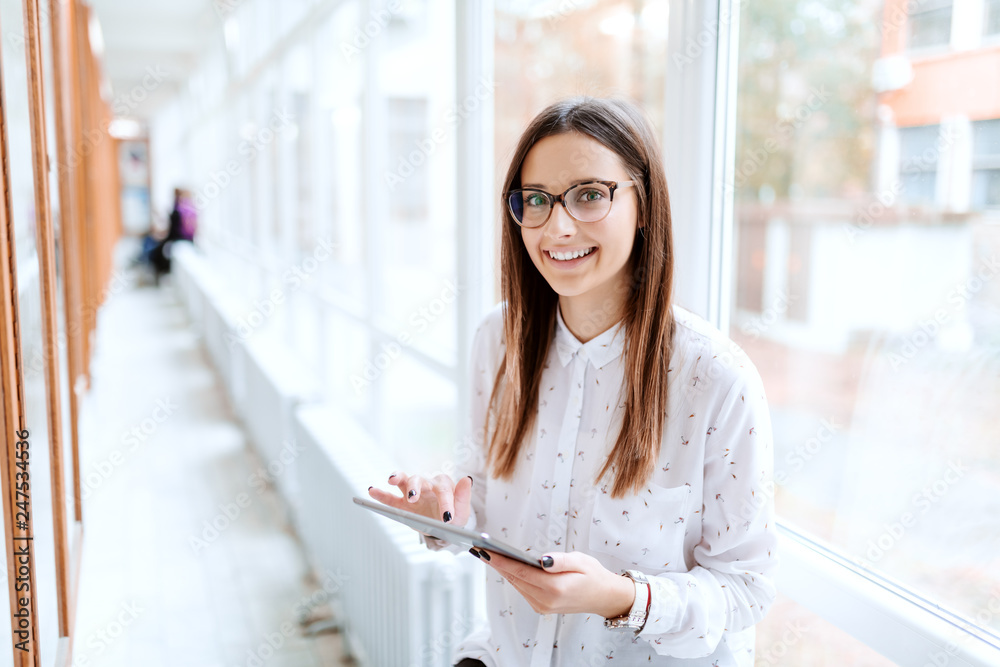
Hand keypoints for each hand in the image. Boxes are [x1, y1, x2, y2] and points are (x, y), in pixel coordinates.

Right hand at [368, 471, 472, 525]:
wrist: (444, 527)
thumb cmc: (454, 516)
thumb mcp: (463, 511)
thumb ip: (464, 496)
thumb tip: (467, 479)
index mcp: (443, 485)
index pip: (443, 490)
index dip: (445, 503)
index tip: (447, 518)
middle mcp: (427, 484)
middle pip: (419, 479)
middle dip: (415, 488)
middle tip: (413, 498)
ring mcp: (413, 493)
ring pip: (404, 481)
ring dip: (398, 479)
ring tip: (391, 481)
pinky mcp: (402, 503)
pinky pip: (390, 497)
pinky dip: (380, 494)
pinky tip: (372, 490)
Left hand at [477, 550, 634, 617]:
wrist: (603, 596)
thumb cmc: (593, 575)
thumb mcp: (581, 561)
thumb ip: (560, 560)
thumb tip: (542, 559)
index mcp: (555, 588)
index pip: (521, 572)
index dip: (500, 560)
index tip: (485, 550)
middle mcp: (546, 601)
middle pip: (514, 578)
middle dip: (496, 563)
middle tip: (479, 547)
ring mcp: (542, 606)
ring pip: (516, 584)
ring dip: (502, 569)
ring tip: (486, 552)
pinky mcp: (541, 607)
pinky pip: (522, 589)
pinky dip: (513, 576)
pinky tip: (504, 564)